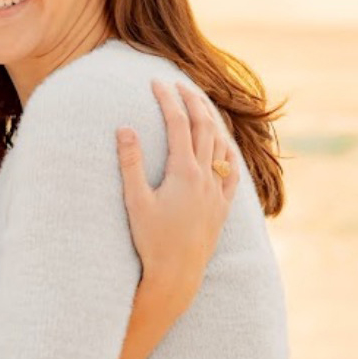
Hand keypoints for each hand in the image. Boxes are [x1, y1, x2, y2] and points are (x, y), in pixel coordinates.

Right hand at [115, 80, 238, 358]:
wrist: (177, 275)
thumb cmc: (151, 241)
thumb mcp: (135, 201)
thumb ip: (131, 163)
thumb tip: (124, 128)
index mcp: (184, 172)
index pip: (178, 124)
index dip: (167, 100)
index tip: (156, 83)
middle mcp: (206, 178)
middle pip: (204, 127)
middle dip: (192, 101)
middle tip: (178, 84)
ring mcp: (217, 192)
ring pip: (221, 146)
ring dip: (211, 122)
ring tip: (200, 107)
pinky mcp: (222, 208)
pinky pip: (232, 172)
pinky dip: (228, 152)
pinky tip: (224, 147)